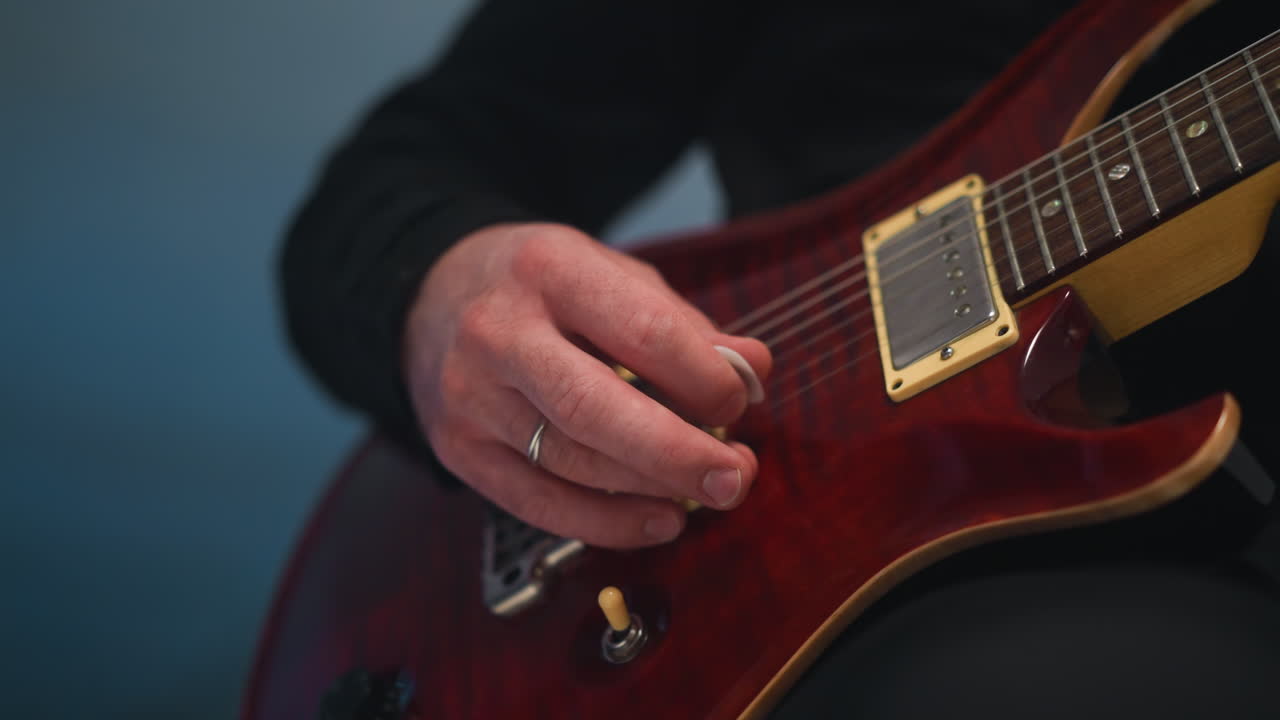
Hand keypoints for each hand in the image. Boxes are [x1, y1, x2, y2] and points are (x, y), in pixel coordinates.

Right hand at [404, 222, 770, 547]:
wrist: (429, 297)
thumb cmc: (540, 289)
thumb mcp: (611, 275)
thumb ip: (682, 324)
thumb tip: (753, 370)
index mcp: (548, 269)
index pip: (641, 331)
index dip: (704, 376)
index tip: (740, 399)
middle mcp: (498, 332)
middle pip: (595, 408)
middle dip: (677, 452)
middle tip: (737, 477)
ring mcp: (470, 397)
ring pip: (571, 463)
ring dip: (651, 489)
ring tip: (706, 492)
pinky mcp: (458, 451)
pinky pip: (539, 504)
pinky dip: (607, 523)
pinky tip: (658, 519)